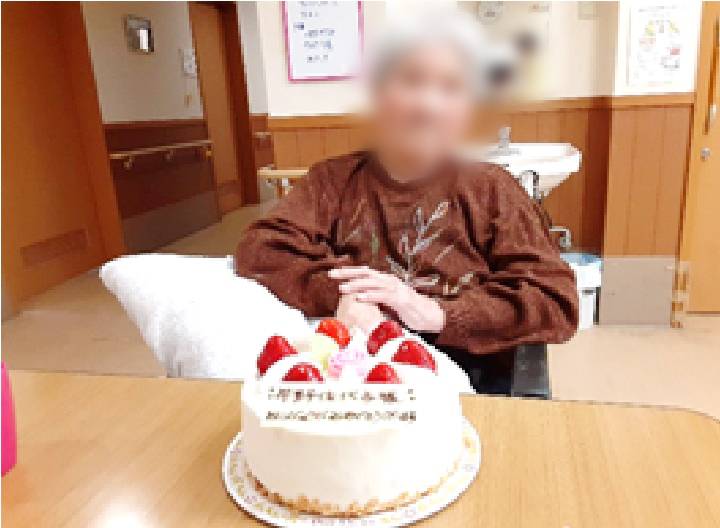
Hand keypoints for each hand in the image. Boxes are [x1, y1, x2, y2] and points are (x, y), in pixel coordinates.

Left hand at [330, 267, 444, 332]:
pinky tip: (360, 298)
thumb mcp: (387, 302)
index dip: (349, 272)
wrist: (428, 315)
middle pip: (365, 274)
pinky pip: (383, 296)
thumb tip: (357, 299)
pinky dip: (371, 296)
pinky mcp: (401, 299)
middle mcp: (389, 281)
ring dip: (356, 285)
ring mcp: (396, 289)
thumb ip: (374, 298)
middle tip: (332, 274)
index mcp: (385, 280)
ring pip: (372, 284)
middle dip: (348, 274)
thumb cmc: (407, 309)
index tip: (333, 273)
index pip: (364, 273)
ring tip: (342, 288)